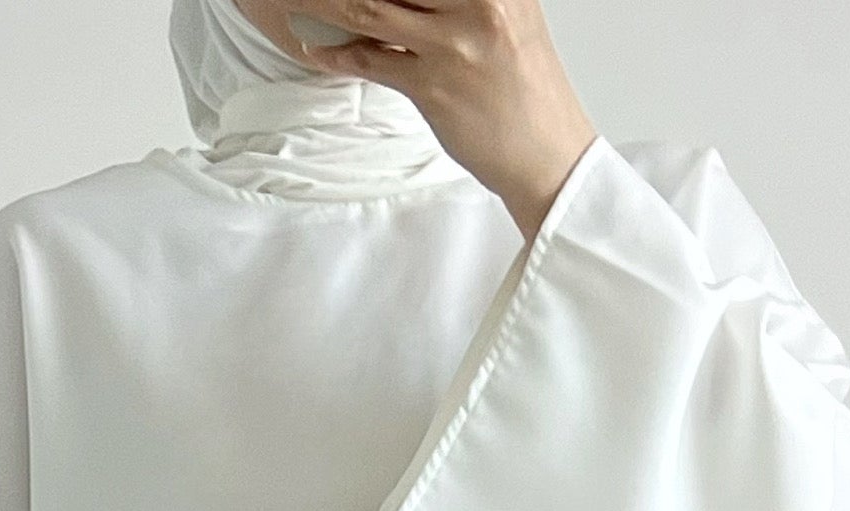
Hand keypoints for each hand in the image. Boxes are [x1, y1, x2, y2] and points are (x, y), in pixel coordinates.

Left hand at [289, 0, 596, 237]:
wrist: (549, 156)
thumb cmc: (527, 91)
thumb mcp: (510, 17)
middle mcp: (478, 3)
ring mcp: (453, 45)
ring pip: (370, 7)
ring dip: (326, 4)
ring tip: (300, 2)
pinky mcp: (433, 87)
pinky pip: (369, 61)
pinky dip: (336, 53)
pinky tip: (315, 47)